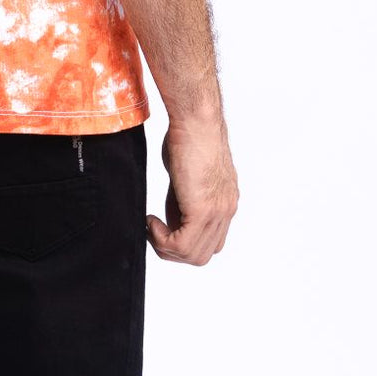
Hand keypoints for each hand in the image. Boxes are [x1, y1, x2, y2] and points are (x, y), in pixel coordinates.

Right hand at [146, 112, 238, 264]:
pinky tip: (151, 221)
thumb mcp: (187, 175)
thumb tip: (174, 221)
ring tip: (151, 226)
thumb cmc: (189, 135)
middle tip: (153, 231)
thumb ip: (185, 200)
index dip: (185, 241)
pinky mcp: (203, 210)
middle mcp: (226, 210)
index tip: (164, 225)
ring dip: (166, 247)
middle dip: (174, 251)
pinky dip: (162, 240)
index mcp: (226, 202)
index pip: (211, 242)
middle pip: (203, 255)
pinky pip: (183, 245)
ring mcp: (217, 212)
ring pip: (193, 255)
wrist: (196, 120)